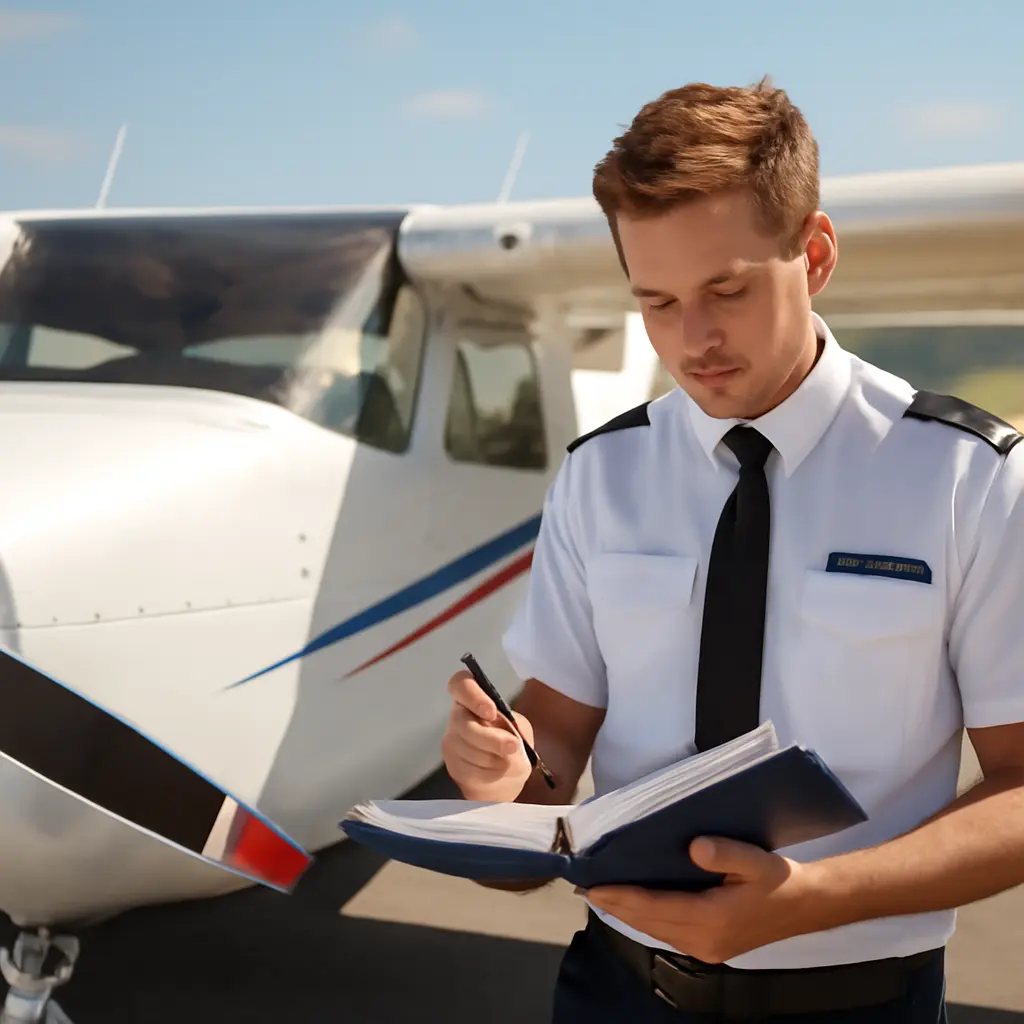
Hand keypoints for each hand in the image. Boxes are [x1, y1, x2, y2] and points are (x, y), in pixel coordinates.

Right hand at [442, 669, 533, 802]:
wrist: (507, 777)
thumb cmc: (512, 743)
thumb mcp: (519, 729)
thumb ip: (512, 727)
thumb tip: (506, 736)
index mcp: (474, 699)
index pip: (460, 684)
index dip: (473, 696)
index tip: (491, 712)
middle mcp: (458, 717)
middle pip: (462, 723)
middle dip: (490, 738)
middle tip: (513, 747)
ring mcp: (452, 742)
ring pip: (467, 749)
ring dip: (494, 758)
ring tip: (510, 762)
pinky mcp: (452, 766)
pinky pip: (470, 769)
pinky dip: (490, 773)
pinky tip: (499, 772)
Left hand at [584, 837, 826, 963]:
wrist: (805, 906)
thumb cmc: (777, 879)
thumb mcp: (755, 859)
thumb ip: (725, 852)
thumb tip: (693, 847)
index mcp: (712, 918)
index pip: (655, 907)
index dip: (621, 897)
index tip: (592, 886)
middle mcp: (703, 940)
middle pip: (649, 922)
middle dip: (616, 905)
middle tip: (584, 886)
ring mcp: (706, 949)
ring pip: (655, 931)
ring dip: (628, 913)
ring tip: (601, 893)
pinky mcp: (709, 948)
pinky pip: (668, 933)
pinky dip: (646, 919)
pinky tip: (633, 905)